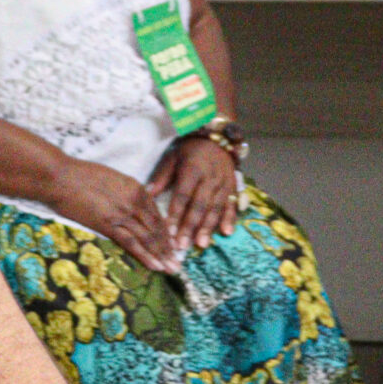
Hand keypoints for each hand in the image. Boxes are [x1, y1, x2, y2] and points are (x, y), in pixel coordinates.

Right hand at [47, 157, 182, 273]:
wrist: (61, 177)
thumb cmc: (80, 175)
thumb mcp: (112, 179)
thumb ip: (126, 192)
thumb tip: (132, 205)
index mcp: (137, 188)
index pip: (157, 215)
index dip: (166, 232)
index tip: (172, 245)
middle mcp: (134, 201)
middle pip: (156, 228)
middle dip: (169, 247)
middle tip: (178, 263)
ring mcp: (122, 213)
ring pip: (148, 237)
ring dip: (162, 255)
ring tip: (172, 269)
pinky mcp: (108, 224)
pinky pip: (131, 243)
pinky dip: (145, 255)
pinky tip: (155, 266)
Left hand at [150, 136, 240, 254]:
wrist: (216, 138)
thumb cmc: (189, 150)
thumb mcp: (172, 158)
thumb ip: (162, 177)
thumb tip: (148, 195)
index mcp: (192, 169)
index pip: (183, 195)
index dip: (176, 214)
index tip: (168, 232)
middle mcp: (210, 177)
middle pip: (199, 205)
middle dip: (190, 227)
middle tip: (182, 245)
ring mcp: (224, 183)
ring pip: (216, 208)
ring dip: (208, 227)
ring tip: (200, 244)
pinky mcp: (234, 186)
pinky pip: (232, 204)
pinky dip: (230, 219)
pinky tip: (226, 232)